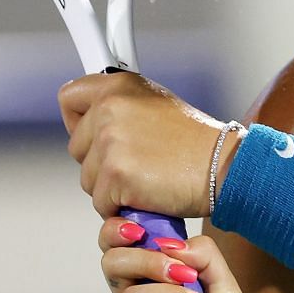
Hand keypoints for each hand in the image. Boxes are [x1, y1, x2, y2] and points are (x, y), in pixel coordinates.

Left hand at [60, 72, 228, 219]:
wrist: (223, 166)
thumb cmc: (197, 143)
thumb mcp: (156, 105)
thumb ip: (122, 108)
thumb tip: (95, 121)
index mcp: (118, 86)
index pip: (70, 98)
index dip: (77, 121)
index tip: (88, 131)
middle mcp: (110, 107)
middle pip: (77, 147)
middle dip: (100, 162)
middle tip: (136, 162)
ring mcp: (110, 141)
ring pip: (88, 179)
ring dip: (112, 187)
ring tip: (147, 177)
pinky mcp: (115, 174)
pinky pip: (101, 203)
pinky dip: (123, 206)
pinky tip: (148, 194)